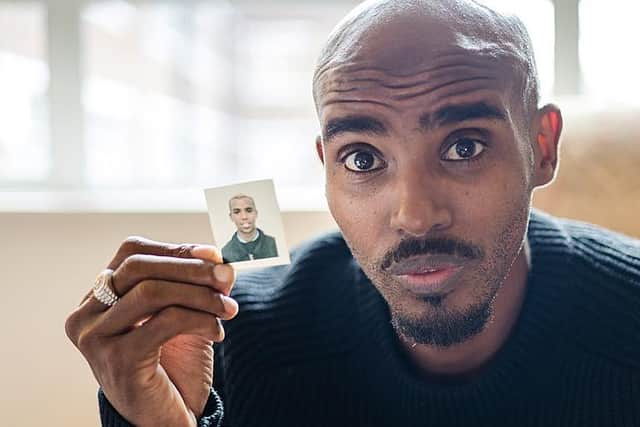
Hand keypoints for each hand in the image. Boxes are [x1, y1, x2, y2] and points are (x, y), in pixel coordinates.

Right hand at [65, 237, 237, 426]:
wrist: (166, 418)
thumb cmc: (172, 364)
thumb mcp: (183, 314)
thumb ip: (195, 285)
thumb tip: (219, 260)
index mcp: (97, 297)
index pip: (132, 252)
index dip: (175, 249)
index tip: (214, 256)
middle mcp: (86, 314)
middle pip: (138, 267)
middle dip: (191, 268)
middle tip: (227, 278)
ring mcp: (96, 338)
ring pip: (152, 292)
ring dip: (201, 296)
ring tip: (228, 309)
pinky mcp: (118, 360)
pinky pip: (166, 321)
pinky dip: (200, 320)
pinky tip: (217, 333)